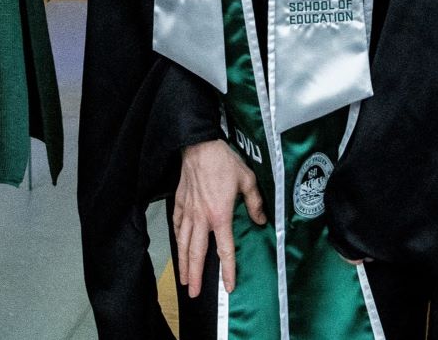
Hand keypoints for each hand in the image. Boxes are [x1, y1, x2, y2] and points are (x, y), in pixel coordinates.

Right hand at [173, 140, 266, 298]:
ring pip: (183, 243)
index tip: (228, 286)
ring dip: (183, 263)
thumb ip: (254, 202)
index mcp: (220, 215)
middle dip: (195, 275)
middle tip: (193, 293)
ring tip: (183, 279)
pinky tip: (177, 247)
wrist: (200, 145)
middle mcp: (201, 218)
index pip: (225, 249)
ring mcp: (188, 211)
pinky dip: (176, 239)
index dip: (227, 270)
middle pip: (197, 253)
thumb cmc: (224, 161)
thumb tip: (261, 221)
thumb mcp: (247, 179)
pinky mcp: (179, 202)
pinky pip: (176, 225)